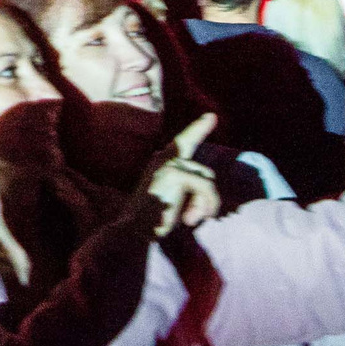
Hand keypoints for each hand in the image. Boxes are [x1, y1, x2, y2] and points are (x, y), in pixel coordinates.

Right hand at [146, 113, 221, 236]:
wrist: (132, 229)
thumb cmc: (152, 218)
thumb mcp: (171, 198)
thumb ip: (187, 187)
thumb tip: (209, 190)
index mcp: (161, 162)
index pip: (183, 141)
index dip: (198, 129)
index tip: (212, 116)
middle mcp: (163, 157)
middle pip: (205, 173)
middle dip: (207, 198)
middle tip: (192, 219)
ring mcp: (168, 163)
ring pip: (207, 181)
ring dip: (205, 204)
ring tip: (190, 220)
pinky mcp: (174, 172)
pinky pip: (205, 186)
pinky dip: (203, 205)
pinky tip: (188, 220)